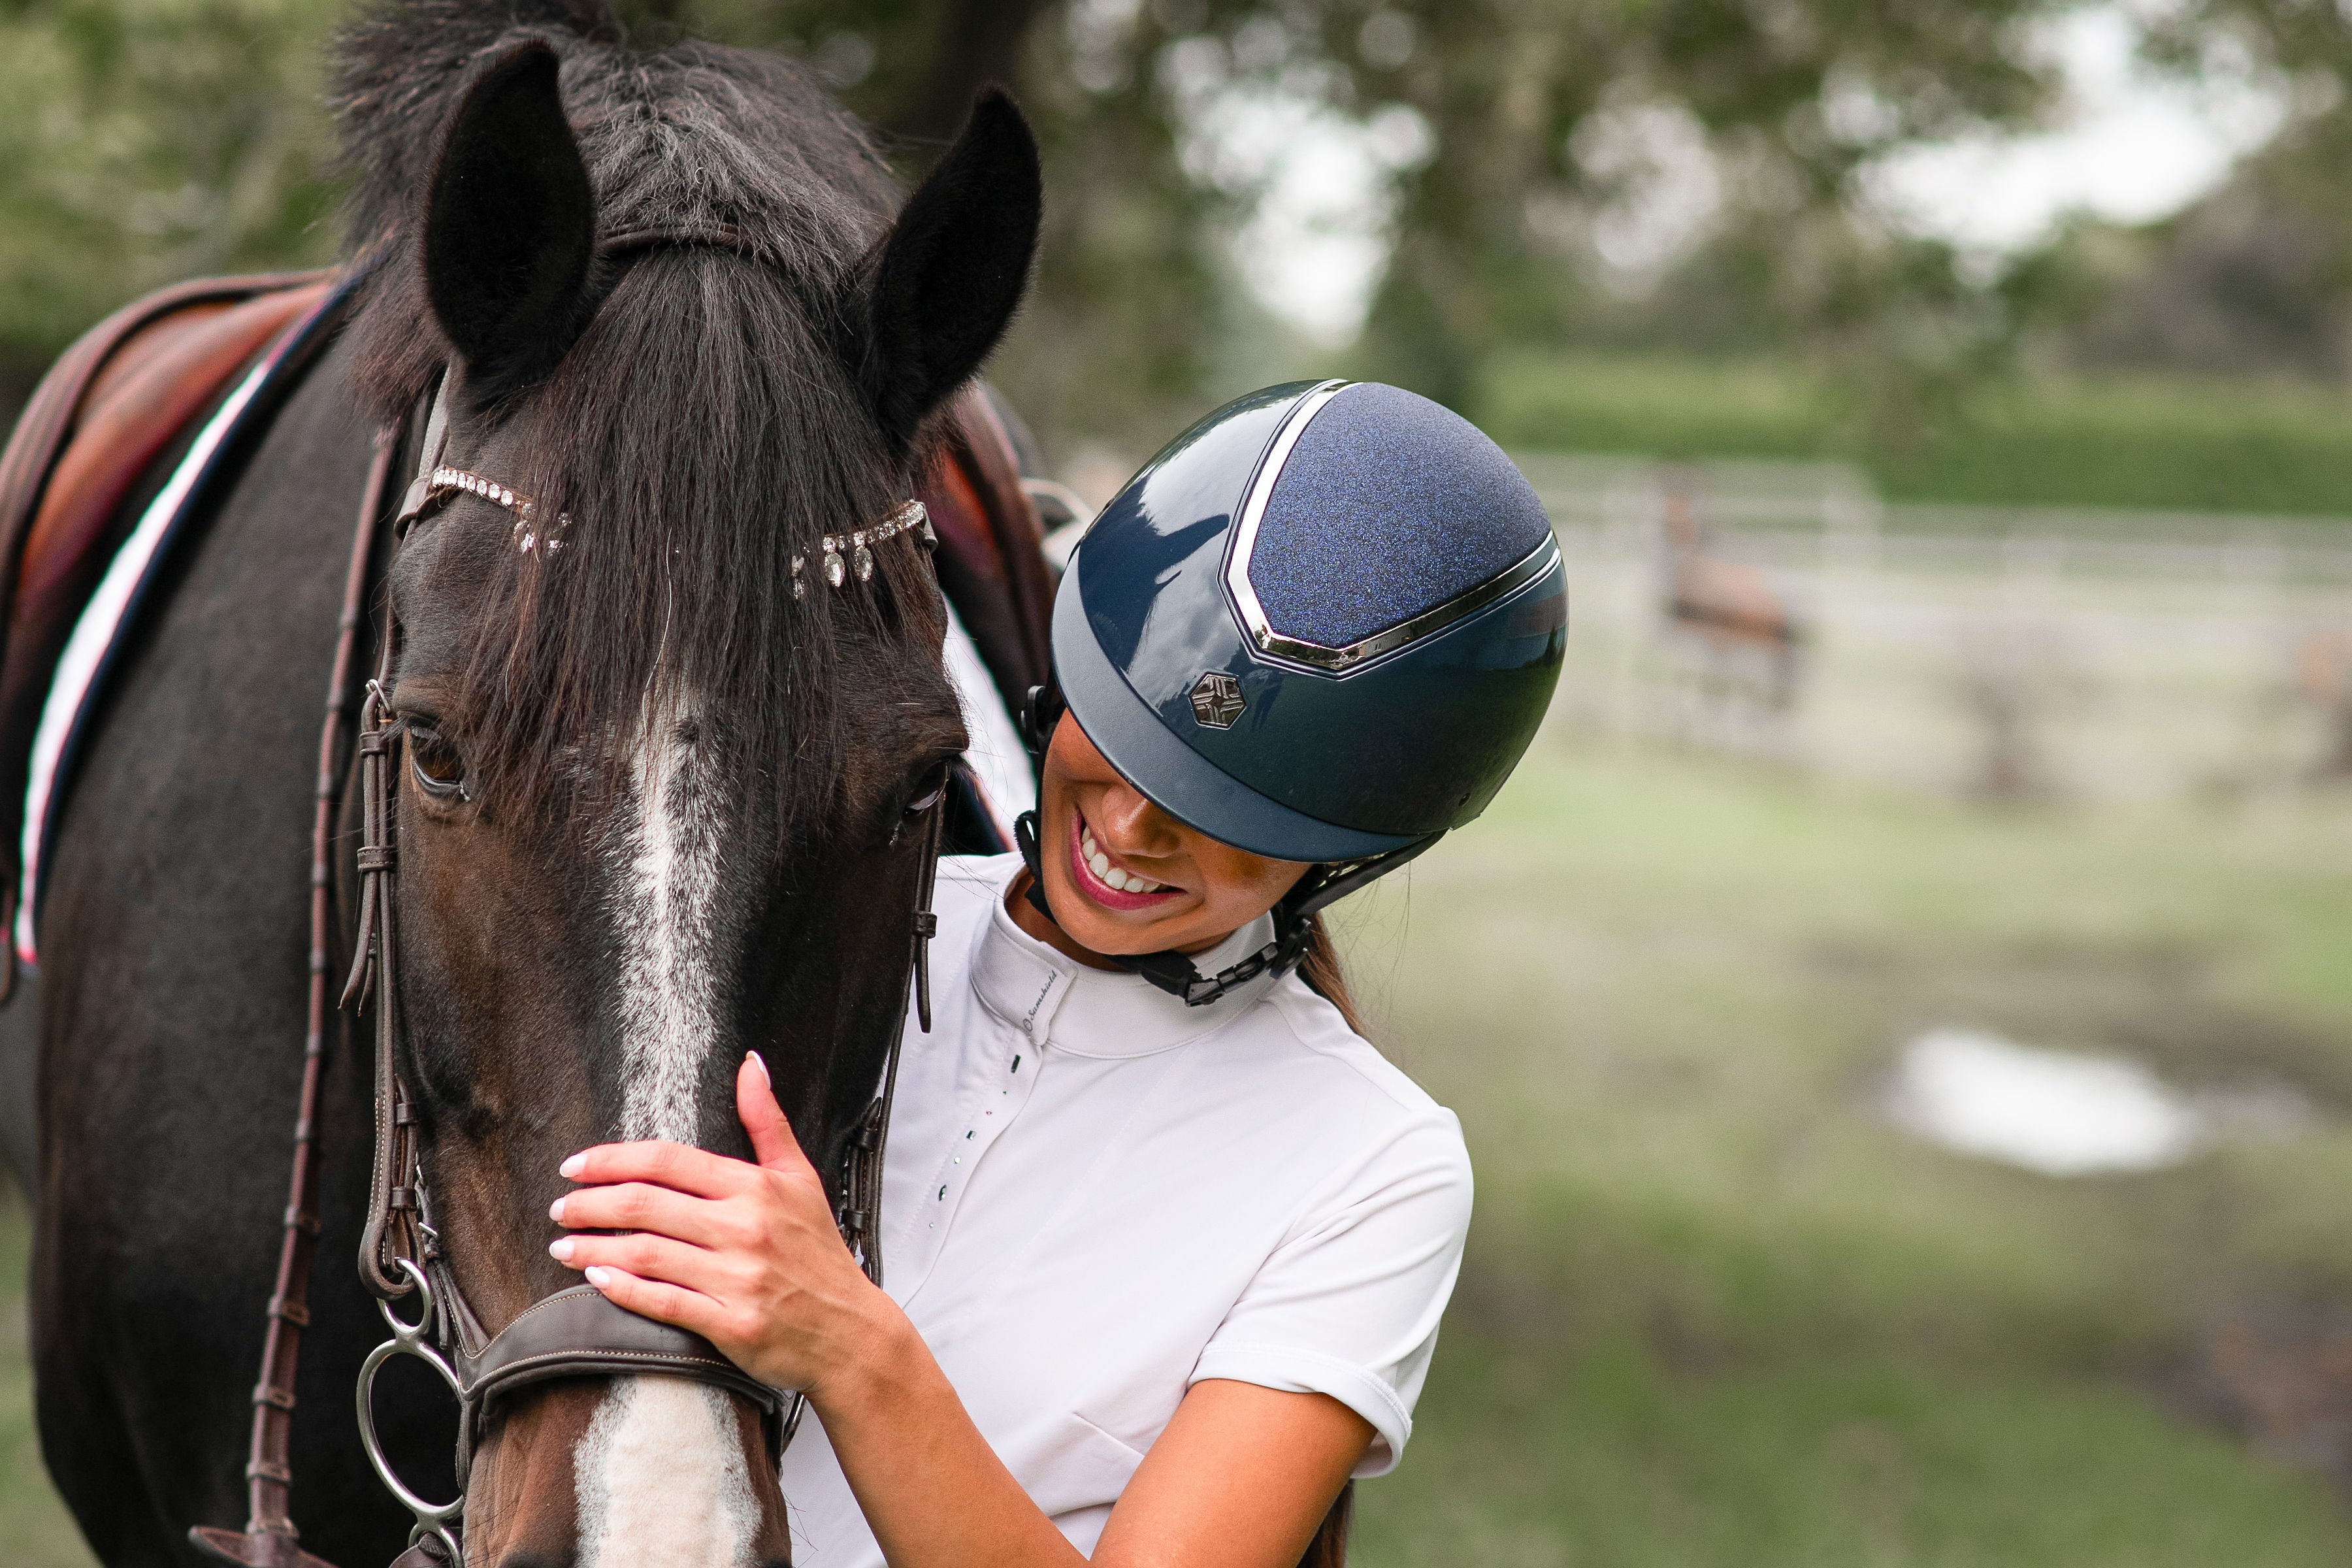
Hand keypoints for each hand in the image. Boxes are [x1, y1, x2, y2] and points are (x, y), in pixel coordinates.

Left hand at [549, 1052, 898, 1393]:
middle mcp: (745, 1228)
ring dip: (592, 1247)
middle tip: (561, 1206)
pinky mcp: (731, 1323)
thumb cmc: (819, 1253)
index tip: (576, 1166)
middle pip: (645, 1204)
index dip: (612, 1160)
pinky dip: (622, 1288)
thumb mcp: (801, 1178)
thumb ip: (768, 1120)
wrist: (851, 1331)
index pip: (667, 1161)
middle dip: (590, 1203)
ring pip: (644, 1253)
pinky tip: (595, 1278)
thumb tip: (750, 1064)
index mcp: (756, 1188)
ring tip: (563, 1244)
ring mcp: (738, 1277)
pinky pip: (663, 1302)